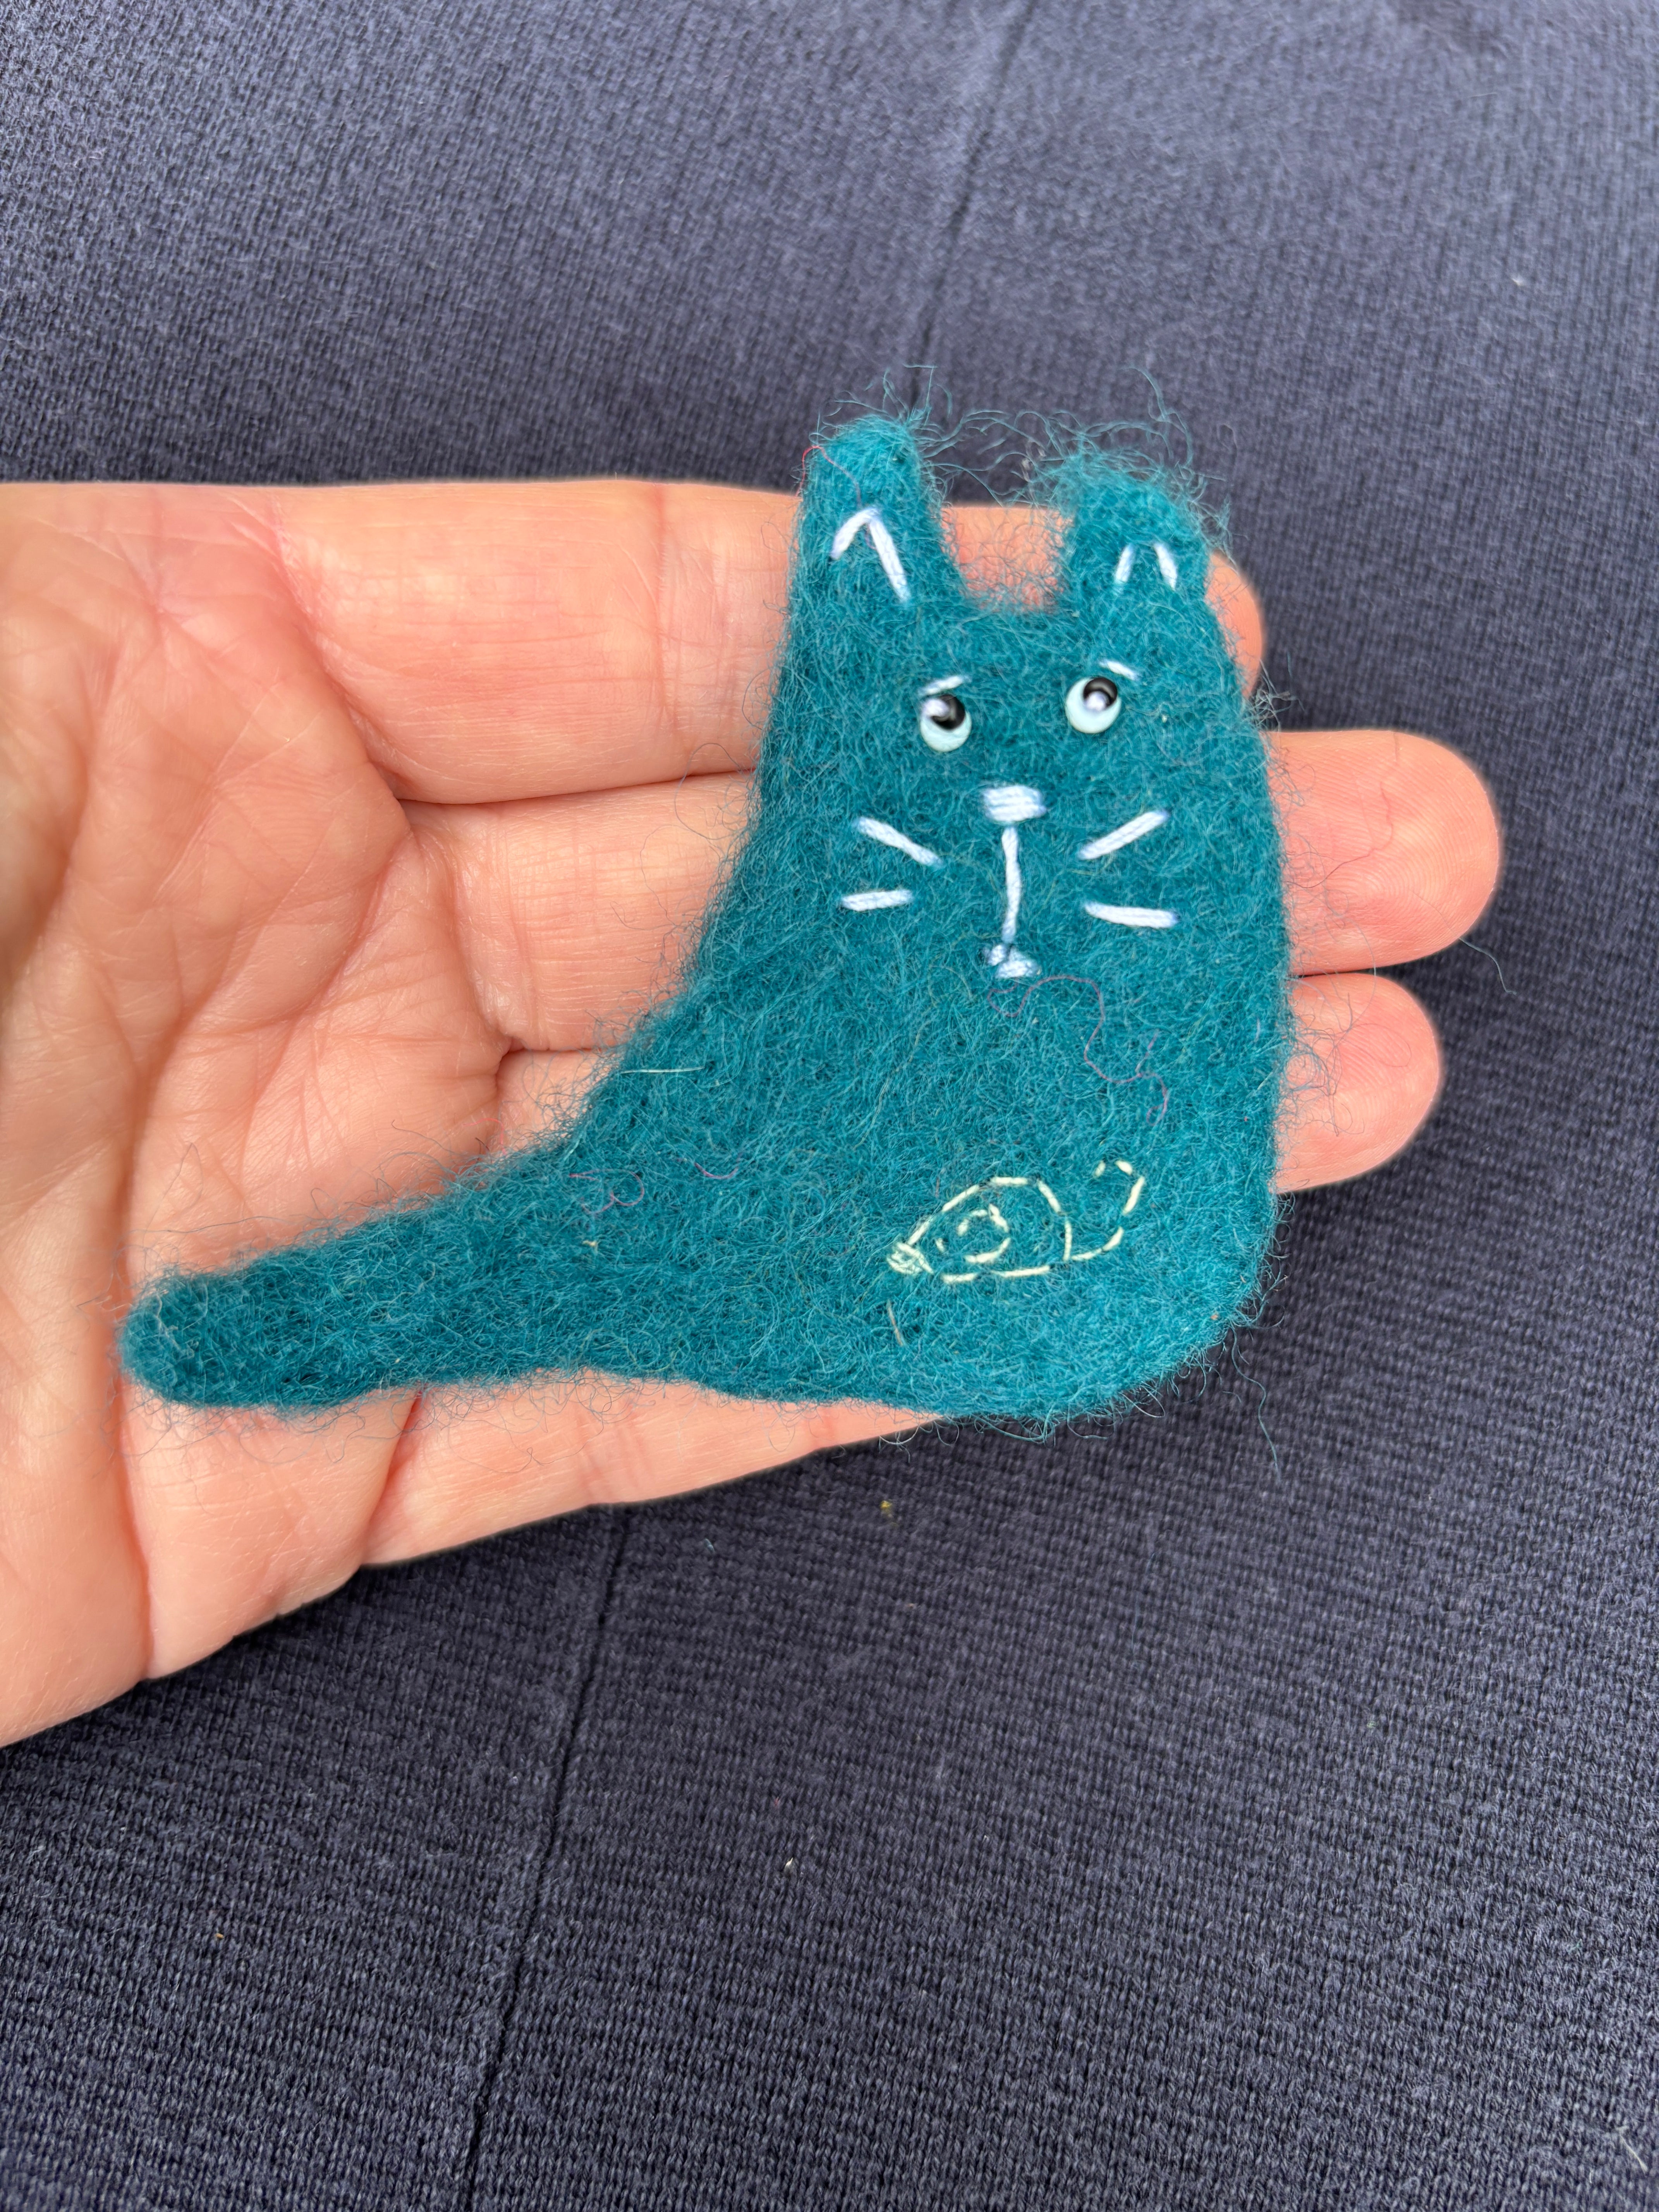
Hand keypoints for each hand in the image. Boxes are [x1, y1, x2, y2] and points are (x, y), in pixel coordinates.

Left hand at [0, 481, 1499, 1741]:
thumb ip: (189, 620)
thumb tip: (548, 567)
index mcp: (178, 682)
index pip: (624, 627)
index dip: (896, 632)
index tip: (1127, 637)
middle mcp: (289, 928)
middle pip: (749, 896)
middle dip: (1054, 878)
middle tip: (1330, 856)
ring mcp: (328, 1203)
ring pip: (750, 1147)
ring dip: (1030, 1119)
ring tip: (1299, 1076)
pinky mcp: (316, 1455)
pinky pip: (650, 1378)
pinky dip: (860, 1336)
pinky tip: (1061, 1273)